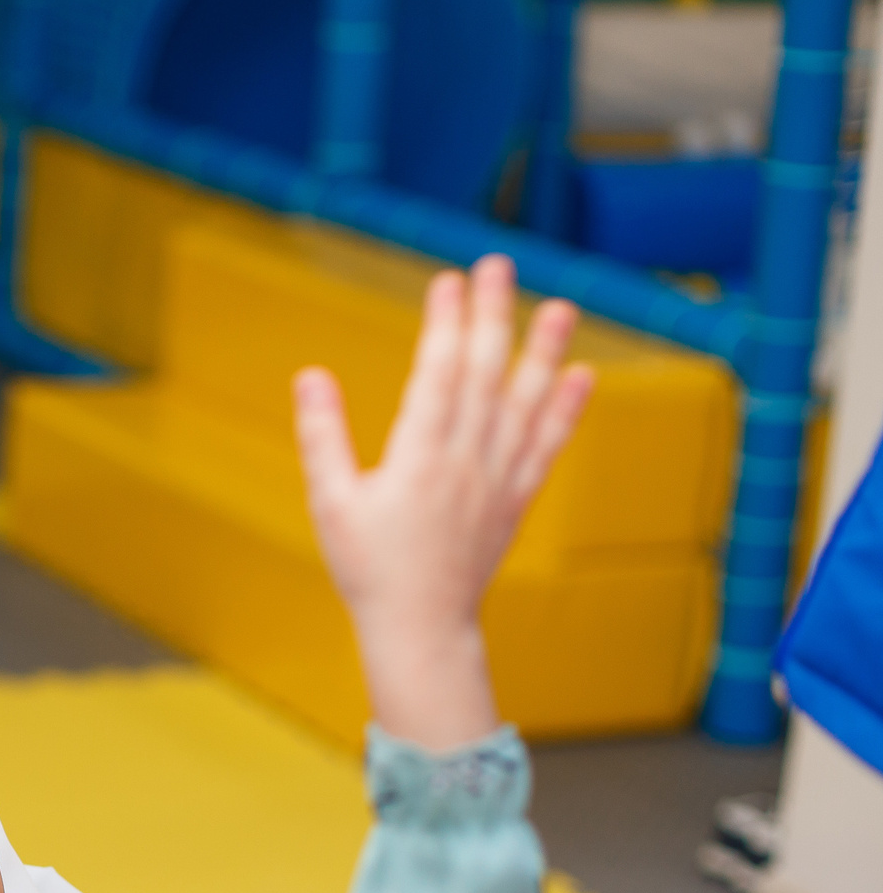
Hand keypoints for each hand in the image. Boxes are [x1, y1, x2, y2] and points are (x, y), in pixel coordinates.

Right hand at [292, 253, 593, 749]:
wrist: (421, 627)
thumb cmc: (368, 567)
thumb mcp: (329, 503)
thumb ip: (322, 436)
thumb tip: (310, 376)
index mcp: (418, 457)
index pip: (438, 373)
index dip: (445, 322)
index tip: (448, 279)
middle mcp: (466, 460)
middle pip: (485, 373)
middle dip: (491, 315)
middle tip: (498, 265)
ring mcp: (498, 479)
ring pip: (526, 402)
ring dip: (544, 350)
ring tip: (558, 305)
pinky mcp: (517, 499)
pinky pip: (548, 446)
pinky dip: (567, 410)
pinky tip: (581, 374)